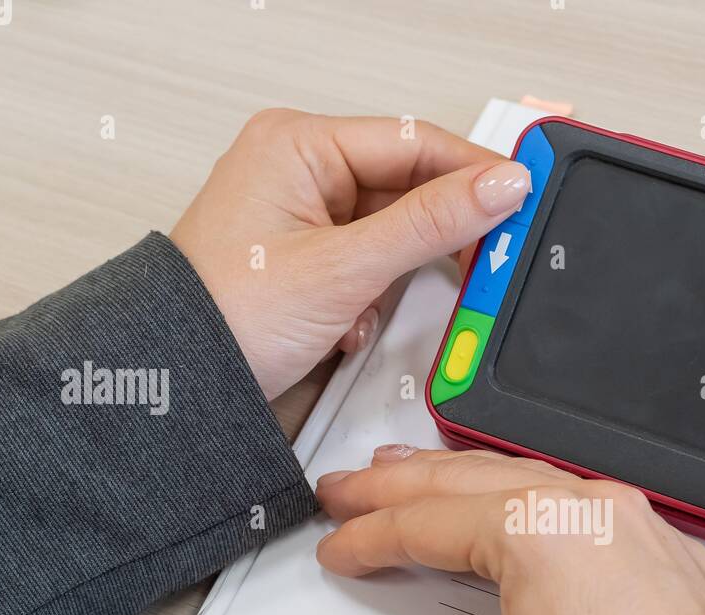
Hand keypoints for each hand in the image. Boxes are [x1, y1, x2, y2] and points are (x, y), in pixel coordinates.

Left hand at [170, 110, 529, 399]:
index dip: (474, 170)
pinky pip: (373, 264)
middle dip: (438, 234)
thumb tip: (500, 186)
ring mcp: (306, 217)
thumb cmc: (226, 316)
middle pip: (409, 186)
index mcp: (299, 144)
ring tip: (386, 303)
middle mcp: (302, 170)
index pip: (414, 141)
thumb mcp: (345, 266)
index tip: (523, 196)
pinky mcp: (312, 260)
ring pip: (394, 232)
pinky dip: (376, 297)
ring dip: (400, 275)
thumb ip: (431, 224)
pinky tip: (354, 322)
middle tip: (482, 260)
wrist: (181, 384)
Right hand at [297, 446, 704, 614]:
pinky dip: (520, 496)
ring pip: (524, 479)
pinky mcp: (665, 549)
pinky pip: (574, 498)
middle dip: (399, 484)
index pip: (427, 522)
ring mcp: (636, 524)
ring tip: (409, 478)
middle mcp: (593, 512)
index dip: (369, 536)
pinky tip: (506, 507)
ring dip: (459, 479)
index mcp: (543, 537)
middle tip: (347, 490)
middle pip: (469, 480)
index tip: (336, 548)